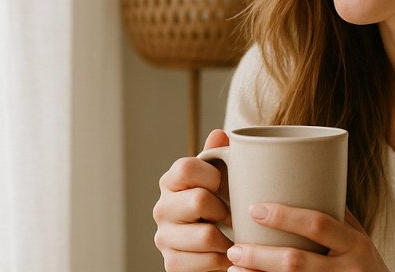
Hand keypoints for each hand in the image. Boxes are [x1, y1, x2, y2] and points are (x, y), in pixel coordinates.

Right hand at [153, 129, 234, 271]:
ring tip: (233, 236)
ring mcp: (164, 238)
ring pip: (205, 235)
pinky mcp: (171, 263)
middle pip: (198, 200)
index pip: (186, 167)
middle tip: (232, 215)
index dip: (212, 175)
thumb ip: (218, 157)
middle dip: (223, 210)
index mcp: (170, 182)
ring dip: (227, 238)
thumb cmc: (217, 207)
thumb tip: (219, 134)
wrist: (210, 250)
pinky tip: (227, 254)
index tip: (223, 185)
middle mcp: (161, 208)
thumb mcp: (218, 180)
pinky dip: (224, 260)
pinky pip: (207, 261)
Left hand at [226, 205, 388, 271]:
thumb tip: (300, 178)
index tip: (254, 209)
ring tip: (233, 269)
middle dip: (260, 255)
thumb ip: (335, 216)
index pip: (318, 225)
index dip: (285, 217)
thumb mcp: (359, 239)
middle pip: (297, 262)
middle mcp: (347, 269)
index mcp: (355, 244)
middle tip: (235, 248)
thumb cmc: (366, 265)